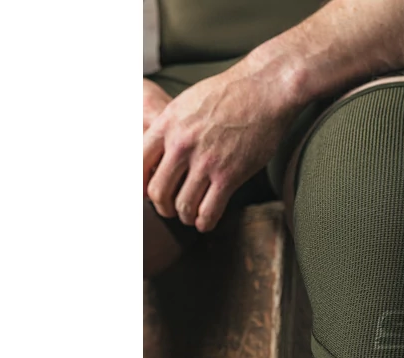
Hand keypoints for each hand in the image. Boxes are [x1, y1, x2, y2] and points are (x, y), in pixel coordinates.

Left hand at [142, 63, 300, 231]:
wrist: (265, 89)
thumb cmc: (230, 92)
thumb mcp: (187, 102)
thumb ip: (170, 127)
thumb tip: (158, 149)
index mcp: (167, 125)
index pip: (138, 165)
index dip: (140, 184)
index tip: (148, 192)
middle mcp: (182, 145)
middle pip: (157, 191)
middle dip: (162, 207)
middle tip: (169, 209)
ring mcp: (206, 162)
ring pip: (182, 205)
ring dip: (183, 216)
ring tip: (189, 216)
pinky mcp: (229, 175)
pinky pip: (209, 210)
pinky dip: (204, 222)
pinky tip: (205, 223)